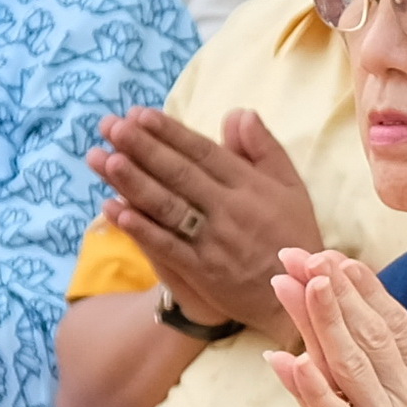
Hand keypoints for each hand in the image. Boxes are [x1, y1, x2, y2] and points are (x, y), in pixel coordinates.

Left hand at [92, 104, 323, 335]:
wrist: (302, 293)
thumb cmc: (293, 233)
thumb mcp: (291, 186)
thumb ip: (264, 148)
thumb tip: (238, 113)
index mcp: (250, 185)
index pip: (203, 152)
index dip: (170, 132)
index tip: (140, 114)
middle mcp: (230, 209)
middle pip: (179, 174)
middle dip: (143, 148)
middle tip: (112, 127)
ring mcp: (215, 241)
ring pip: (169, 207)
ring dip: (134, 183)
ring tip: (104, 159)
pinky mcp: (204, 271)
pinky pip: (167, 246)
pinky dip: (140, 228)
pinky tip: (114, 209)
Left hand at [267, 248, 406, 406]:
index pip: (396, 324)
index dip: (364, 289)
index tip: (336, 258)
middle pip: (368, 334)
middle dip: (332, 290)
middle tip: (300, 253)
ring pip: (349, 365)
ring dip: (320, 321)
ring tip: (295, 282)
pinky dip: (312, 389)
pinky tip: (289, 360)